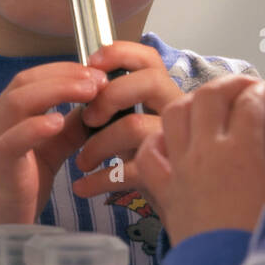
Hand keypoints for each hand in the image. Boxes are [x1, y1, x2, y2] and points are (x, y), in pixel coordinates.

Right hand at [0, 61, 107, 229]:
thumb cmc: (12, 192)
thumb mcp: (45, 156)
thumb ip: (66, 134)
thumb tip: (95, 111)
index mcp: (7, 119)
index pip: (30, 80)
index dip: (62, 70)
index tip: (95, 71)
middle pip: (23, 83)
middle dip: (63, 75)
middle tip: (98, 78)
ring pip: (15, 104)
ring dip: (55, 90)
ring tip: (88, 91)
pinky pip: (10, 142)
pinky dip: (34, 127)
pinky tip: (58, 122)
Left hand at [66, 41, 191, 198]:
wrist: (183, 211)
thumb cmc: (155, 164)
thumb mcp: (139, 128)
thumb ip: (120, 107)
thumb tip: (83, 87)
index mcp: (167, 95)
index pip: (149, 59)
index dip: (120, 53)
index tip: (91, 62)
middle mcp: (179, 112)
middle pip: (149, 82)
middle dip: (110, 95)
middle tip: (88, 118)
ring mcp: (178, 142)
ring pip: (135, 125)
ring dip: (98, 144)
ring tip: (81, 162)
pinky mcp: (172, 175)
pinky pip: (130, 169)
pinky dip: (99, 179)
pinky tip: (84, 187)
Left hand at [132, 74, 264, 245]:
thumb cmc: (262, 239)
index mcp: (242, 151)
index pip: (251, 100)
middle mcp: (206, 151)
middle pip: (210, 95)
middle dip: (230, 84)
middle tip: (247, 88)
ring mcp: (181, 168)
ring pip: (175, 112)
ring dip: (193, 102)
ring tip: (211, 106)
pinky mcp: (165, 189)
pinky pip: (149, 152)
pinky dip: (158, 139)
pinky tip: (174, 140)